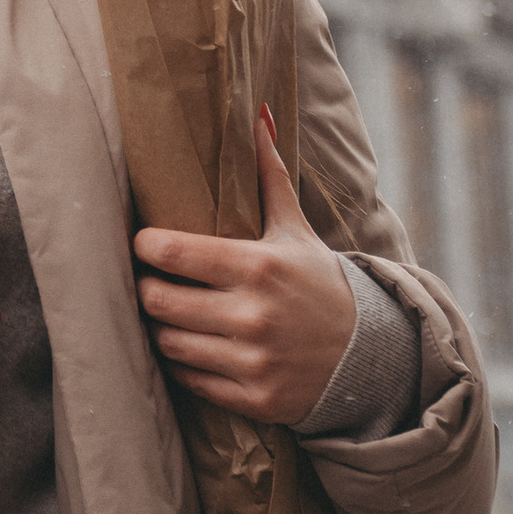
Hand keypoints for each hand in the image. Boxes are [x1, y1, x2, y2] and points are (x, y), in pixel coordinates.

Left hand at [133, 107, 354, 424]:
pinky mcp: (254, 399)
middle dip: (146, 288)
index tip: (143, 242)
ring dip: (158, 327)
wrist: (369, 355)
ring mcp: (253, 361)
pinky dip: (181, 363)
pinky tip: (187, 345)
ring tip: (163, 311)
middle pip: (160, 301)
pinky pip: (190, 380)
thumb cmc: (319, 282)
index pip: (173, 252)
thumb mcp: (294, 228)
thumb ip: (268, 174)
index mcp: (257, 265)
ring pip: (169, 343)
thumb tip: (256, 114)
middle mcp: (253, 315)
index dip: (146, 246)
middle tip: (148, 280)